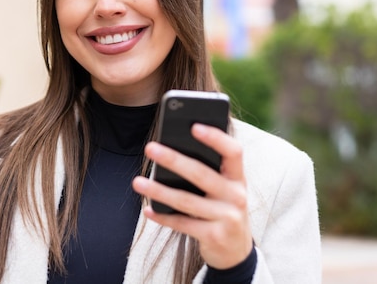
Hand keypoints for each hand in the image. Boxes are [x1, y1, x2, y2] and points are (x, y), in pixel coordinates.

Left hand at [132, 124, 252, 268]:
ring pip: (186, 200)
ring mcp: (227, 218)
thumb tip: (171, 149)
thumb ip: (208, 171)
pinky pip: (183, 224)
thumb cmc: (222, 208)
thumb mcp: (224, 189)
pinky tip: (147, 209)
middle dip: (173, 159)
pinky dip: (163, 216)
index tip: (194, 126)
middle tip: (150, 148)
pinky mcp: (214, 236)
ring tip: (137, 182)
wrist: (236, 251)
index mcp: (238, 178)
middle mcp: (236, 196)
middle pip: (201, 174)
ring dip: (159, 190)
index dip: (216, 138)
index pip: (233, 151)